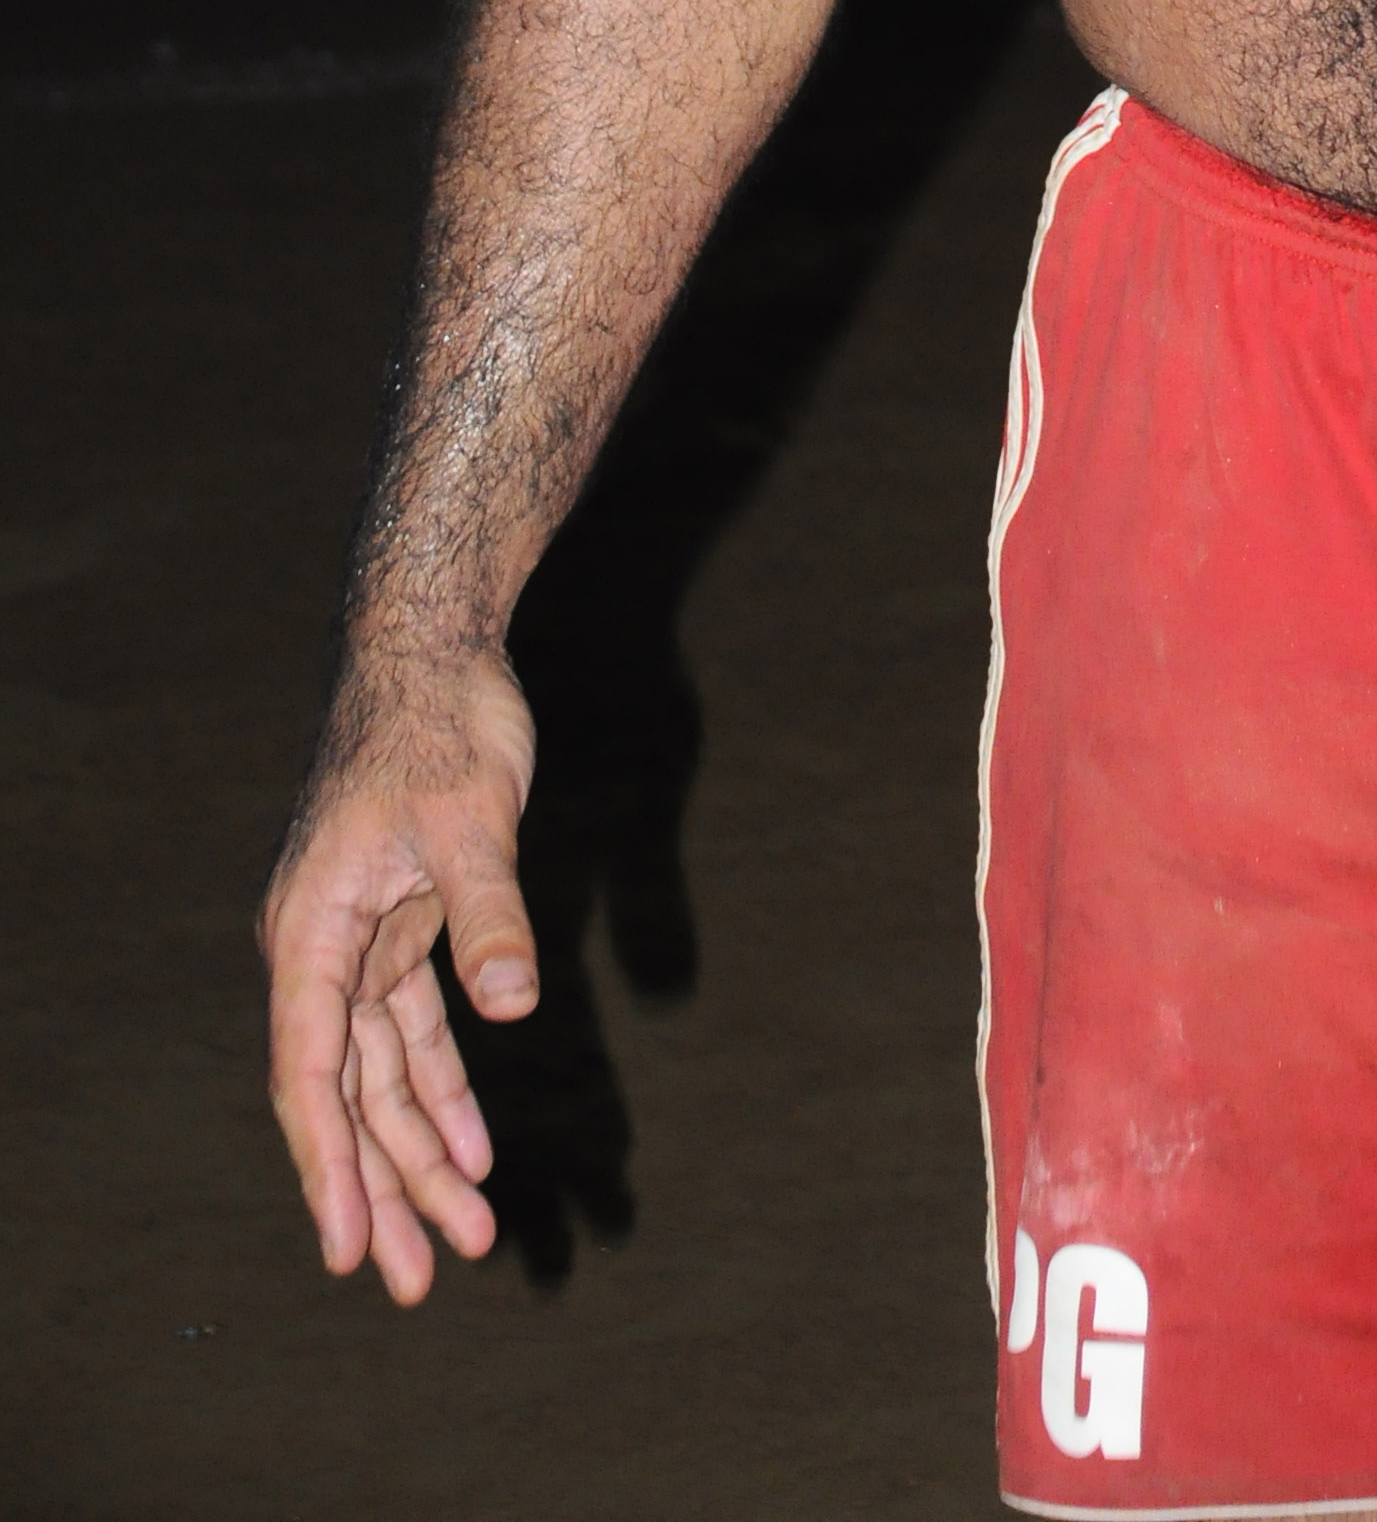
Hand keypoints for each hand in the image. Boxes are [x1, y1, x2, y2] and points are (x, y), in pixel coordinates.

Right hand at [260, 649, 540, 1301]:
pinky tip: (474, 1146)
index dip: (331, 1170)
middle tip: (426, 1282)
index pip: (312, 1077)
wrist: (429, 647)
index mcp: (311, 932)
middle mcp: (321, 949)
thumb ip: (488, 912)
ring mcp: (359, 940)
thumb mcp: (470, 817)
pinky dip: (443, 1087)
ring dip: (421, 1152)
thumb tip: (512, 1004)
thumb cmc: (437, 723)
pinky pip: (414, 1030)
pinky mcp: (402, 923)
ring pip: (381, 1074)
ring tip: (468, 1237)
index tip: (349, 1253)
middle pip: (347, 1097)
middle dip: (386, 1191)